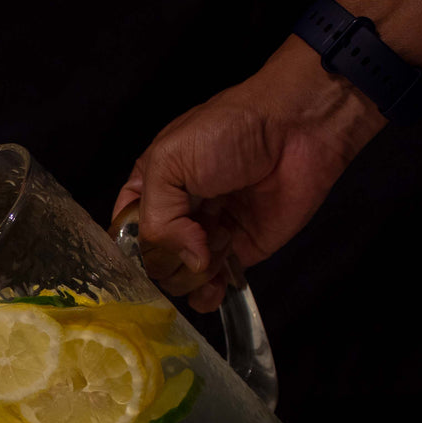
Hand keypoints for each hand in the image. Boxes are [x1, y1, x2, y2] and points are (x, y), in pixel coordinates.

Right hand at [114, 41, 384, 311]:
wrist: (297, 127)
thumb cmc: (228, 129)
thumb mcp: (170, 161)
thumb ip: (156, 218)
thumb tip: (184, 261)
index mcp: (150, 187)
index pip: (124, 232)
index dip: (127, 248)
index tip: (141, 253)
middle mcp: (174, 215)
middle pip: (151, 261)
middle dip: (167, 259)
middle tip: (194, 235)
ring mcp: (206, 237)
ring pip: (178, 279)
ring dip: (192, 275)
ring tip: (218, 242)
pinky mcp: (239, 253)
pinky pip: (212, 288)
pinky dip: (209, 295)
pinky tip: (214, 288)